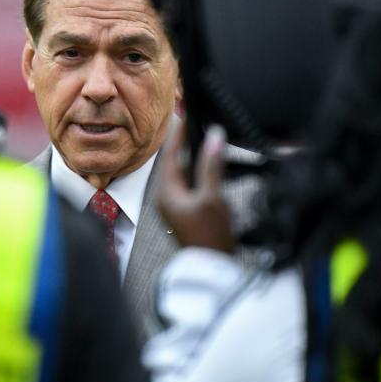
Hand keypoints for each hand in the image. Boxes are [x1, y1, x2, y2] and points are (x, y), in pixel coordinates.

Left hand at [158, 122, 235, 251]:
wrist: (212, 268)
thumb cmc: (210, 236)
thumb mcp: (212, 198)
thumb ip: (211, 166)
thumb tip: (214, 136)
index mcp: (166, 192)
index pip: (170, 154)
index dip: (178, 133)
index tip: (185, 113)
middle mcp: (167, 197)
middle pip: (175, 162)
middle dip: (186, 142)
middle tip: (196, 121)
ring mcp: (177, 205)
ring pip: (184, 172)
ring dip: (194, 156)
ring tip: (206, 138)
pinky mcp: (188, 211)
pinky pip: (191, 184)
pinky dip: (200, 171)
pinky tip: (212, 166)